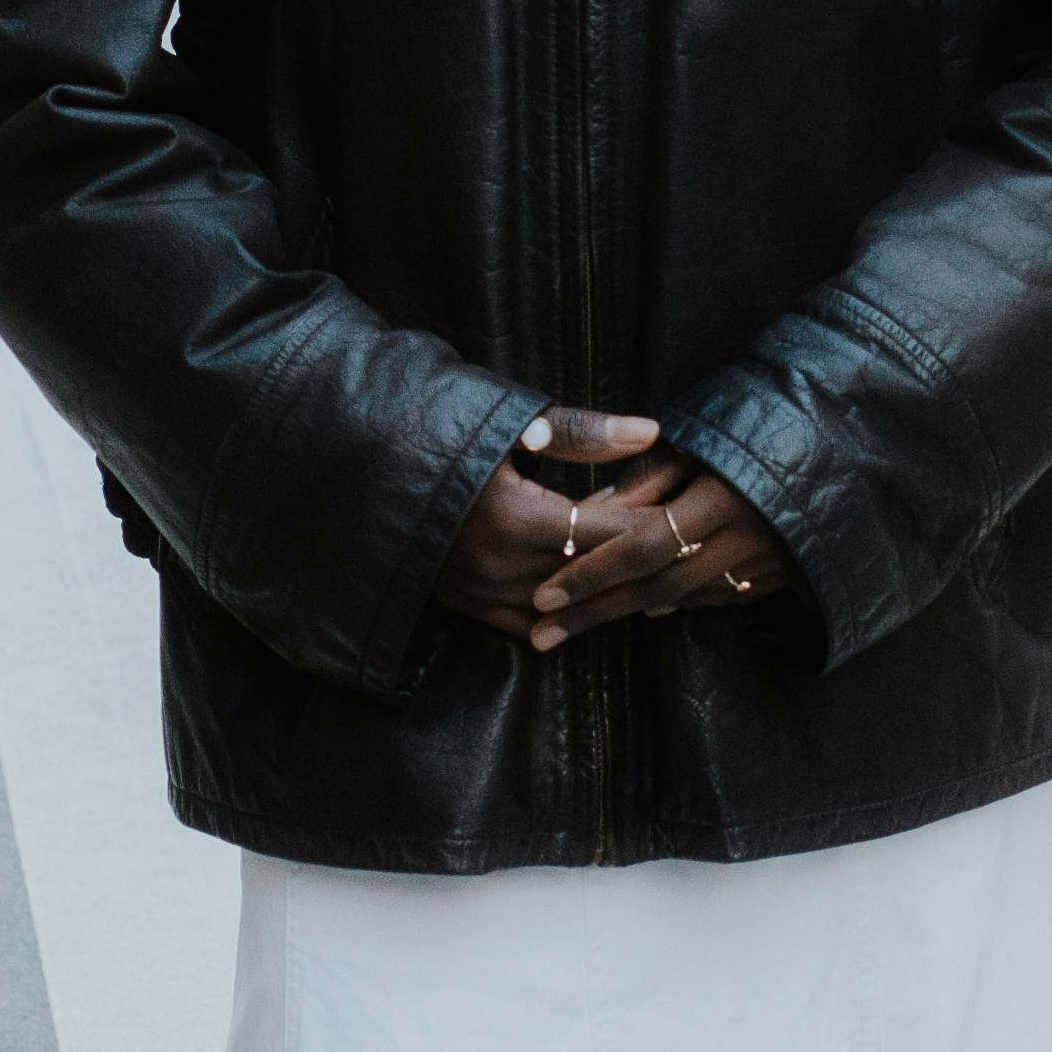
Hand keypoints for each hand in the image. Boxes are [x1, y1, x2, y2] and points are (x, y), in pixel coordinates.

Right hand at [434, 417, 792, 648]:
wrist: (366, 464)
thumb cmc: (443, 432)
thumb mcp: (512, 426)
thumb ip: (584, 433)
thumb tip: (652, 430)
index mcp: (515, 518)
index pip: (608, 531)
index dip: (650, 522)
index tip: (684, 509)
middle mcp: (499, 567)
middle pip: (594, 574)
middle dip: (637, 560)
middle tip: (681, 545)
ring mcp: (480, 593)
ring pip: (567, 609)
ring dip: (604, 590)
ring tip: (646, 572)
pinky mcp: (464, 606)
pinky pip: (529, 625)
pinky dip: (565, 613)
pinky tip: (594, 599)